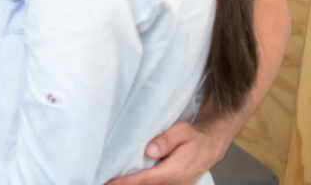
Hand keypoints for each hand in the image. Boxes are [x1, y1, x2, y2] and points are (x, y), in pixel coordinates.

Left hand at [104, 120, 227, 184]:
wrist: (209, 147)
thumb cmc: (192, 137)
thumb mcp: (182, 130)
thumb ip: (166, 140)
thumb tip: (149, 150)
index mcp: (174, 171)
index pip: (144, 179)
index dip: (125, 182)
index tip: (108, 183)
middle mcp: (174, 183)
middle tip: (102, 182)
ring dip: (132, 184)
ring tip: (110, 182)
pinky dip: (140, 184)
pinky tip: (126, 181)